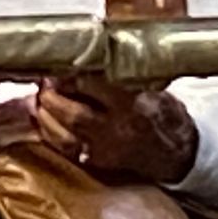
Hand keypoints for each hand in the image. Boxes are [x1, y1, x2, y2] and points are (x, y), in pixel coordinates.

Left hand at [35, 75, 198, 185]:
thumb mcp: (152, 87)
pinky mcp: (98, 162)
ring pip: (64, 135)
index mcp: (134, 105)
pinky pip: (66, 149)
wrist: (177, 153)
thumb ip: (123, 75)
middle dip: (52, 95)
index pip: (94, 86)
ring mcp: (106, 149)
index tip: (60, 64)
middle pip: (74, 113)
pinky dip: (49, 133)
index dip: (71, 74)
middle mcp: (118, 129)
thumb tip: (91, 56)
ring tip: (39, 98)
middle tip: (44, 81)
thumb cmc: (164, 114)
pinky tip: (42, 119)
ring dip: (45, 115)